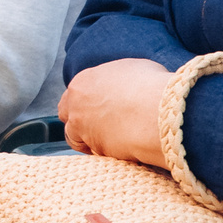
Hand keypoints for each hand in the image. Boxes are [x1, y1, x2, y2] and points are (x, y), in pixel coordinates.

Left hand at [58, 58, 175, 167]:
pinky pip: (93, 152)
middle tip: (97, 125)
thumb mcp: (133, 69)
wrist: (156, 111)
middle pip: (67, 113)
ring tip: (108, 141)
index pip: (75, 93)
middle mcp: (76, 103)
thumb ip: (119, 78)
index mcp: (84, 80)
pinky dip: (100, 152)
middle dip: (79, 119)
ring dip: (86, 139)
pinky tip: (116, 150)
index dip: (86, 102)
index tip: (99, 108)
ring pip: (73, 137)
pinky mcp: (93, 148)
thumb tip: (127, 84)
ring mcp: (81, 127)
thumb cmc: (150, 86)